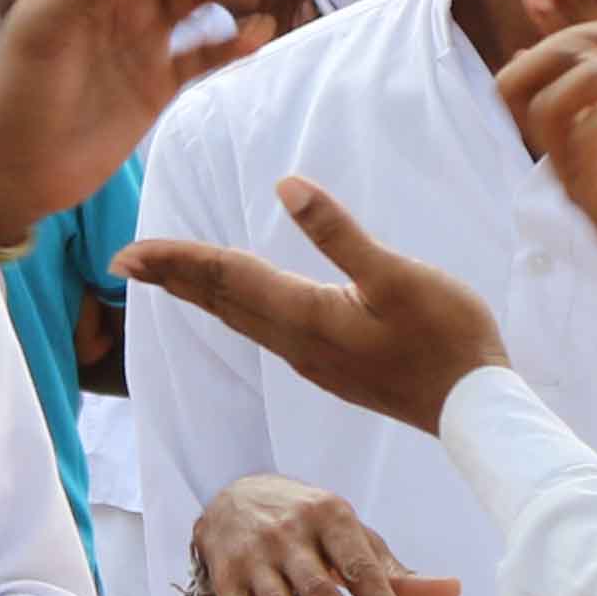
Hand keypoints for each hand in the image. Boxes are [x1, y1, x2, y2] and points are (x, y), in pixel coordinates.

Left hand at [124, 177, 508, 433]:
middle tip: (124, 261)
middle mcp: (297, 342)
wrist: (473, 410)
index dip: (178, 261)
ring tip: (165, 278)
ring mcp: (312, 359)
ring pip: (240, 318)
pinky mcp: (330, 366)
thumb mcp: (396, 276)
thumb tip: (285, 186)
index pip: (227, 278)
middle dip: (173, 277)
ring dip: (200, 294)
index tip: (129, 253)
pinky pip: (264, 329)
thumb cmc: (445, 337)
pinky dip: (234, 308)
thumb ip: (338, 233)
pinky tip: (237, 304)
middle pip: (222, 301)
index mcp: (306, 315)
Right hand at [181, 471, 461, 595]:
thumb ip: (397, 574)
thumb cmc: (309, 525)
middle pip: (319, 592)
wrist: (232, 495)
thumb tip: (453, 592)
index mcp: (330, 516)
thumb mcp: (353, 537)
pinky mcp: (224, 580)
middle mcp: (288, 534)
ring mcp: (252, 557)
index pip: (359, 565)